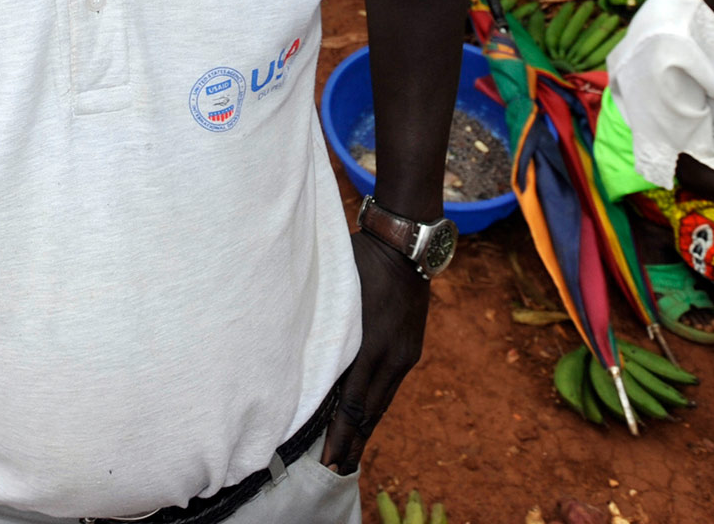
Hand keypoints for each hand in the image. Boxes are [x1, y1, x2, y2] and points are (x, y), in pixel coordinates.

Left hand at [320, 231, 430, 473]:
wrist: (405, 245)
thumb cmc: (358, 261)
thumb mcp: (335, 294)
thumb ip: (323, 328)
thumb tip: (302, 359)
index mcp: (371, 345)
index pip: (353, 400)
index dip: (340, 432)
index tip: (328, 458)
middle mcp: (393, 355)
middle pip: (371, 409)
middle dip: (353, 441)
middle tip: (337, 469)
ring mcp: (405, 353)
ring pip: (383, 400)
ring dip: (366, 428)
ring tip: (352, 453)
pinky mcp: (411, 348)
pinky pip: (390, 384)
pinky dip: (377, 405)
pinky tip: (367, 417)